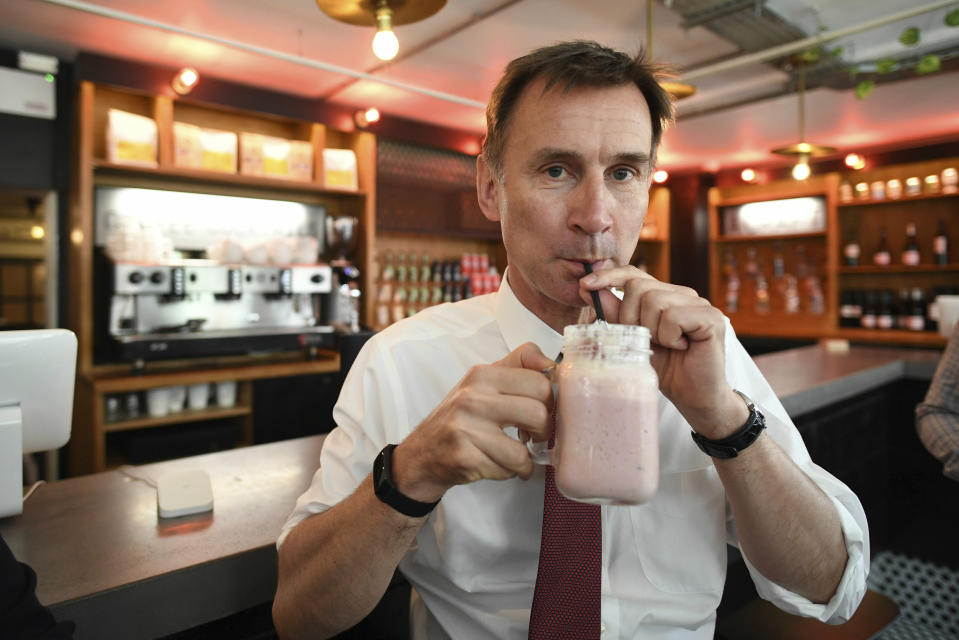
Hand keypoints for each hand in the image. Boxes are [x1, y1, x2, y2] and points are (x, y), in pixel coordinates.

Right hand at [392, 342, 554, 502]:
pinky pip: (507, 470)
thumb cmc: (461, 417)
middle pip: (538, 414)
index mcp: (482, 374)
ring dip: (526, 460)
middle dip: (543, 432)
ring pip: (523, 450)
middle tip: (534, 437)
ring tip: (517, 457)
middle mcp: (472, 397)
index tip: (542, 411)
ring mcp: (466, 428)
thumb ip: (519, 365)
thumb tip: (552, 365)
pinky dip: (509, 472)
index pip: (539, 382)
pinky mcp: (464, 457)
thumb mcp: (484, 382)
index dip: (549, 401)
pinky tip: (497, 464)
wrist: (422, 454)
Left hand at [579, 266, 746, 437]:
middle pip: (638, 286)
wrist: (694, 396)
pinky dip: (669, 336)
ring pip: (654, 300)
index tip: (585, 285)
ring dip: (652, 330)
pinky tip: (681, 347)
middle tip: (647, 341)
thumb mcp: (632, 340)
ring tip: (667, 346)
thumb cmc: (666, 368)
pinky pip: (673, 317)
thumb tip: (588, 288)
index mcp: (665, 295)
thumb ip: (615, 314)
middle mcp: (683, 294)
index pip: (634, 274)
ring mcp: (700, 304)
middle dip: (630, 317)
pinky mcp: (711, 318)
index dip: (609, 276)